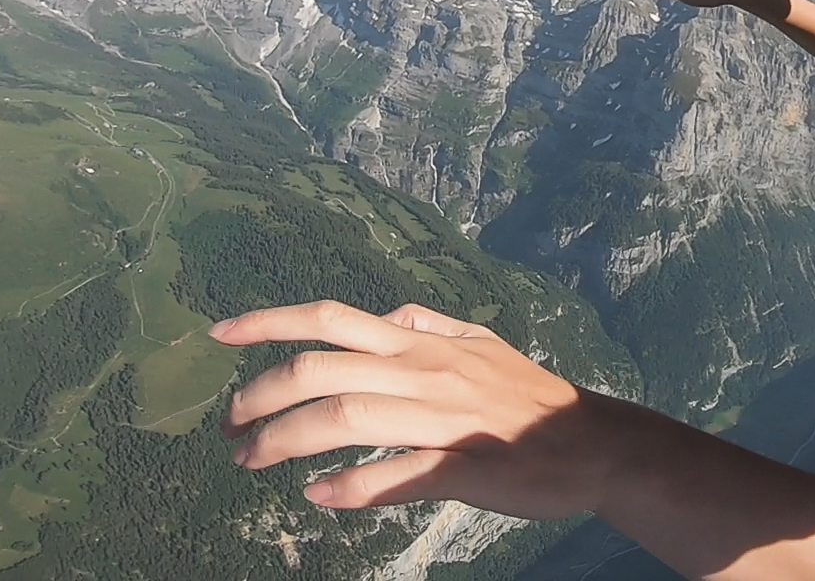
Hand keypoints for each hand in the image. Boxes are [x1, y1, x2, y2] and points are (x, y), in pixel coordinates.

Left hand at [211, 300, 608, 518]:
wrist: (595, 442)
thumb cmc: (531, 395)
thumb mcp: (479, 342)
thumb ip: (430, 326)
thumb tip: (388, 319)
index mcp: (422, 342)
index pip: (331, 318)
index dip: (269, 322)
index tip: (219, 334)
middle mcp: (425, 370)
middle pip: (322, 369)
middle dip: (261, 395)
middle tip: (231, 426)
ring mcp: (442, 418)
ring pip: (347, 418)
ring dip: (287, 441)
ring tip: (253, 461)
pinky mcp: (463, 467)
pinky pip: (397, 473)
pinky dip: (351, 485)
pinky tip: (318, 495)